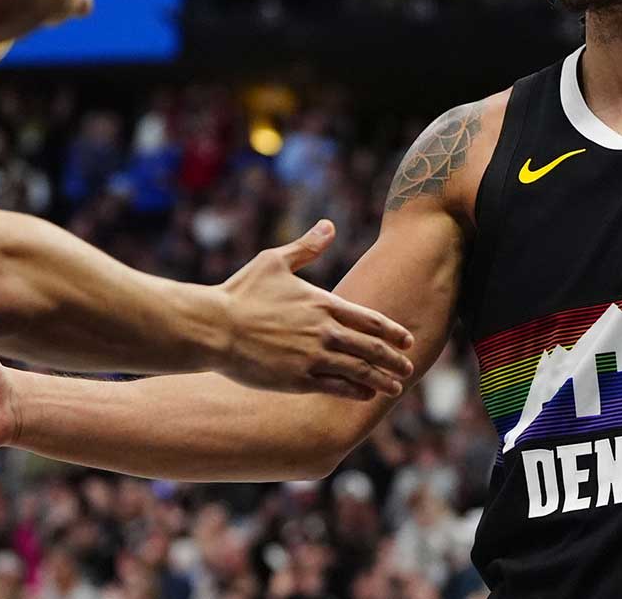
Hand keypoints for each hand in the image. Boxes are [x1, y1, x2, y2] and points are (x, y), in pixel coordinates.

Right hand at [215, 220, 414, 400]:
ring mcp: (312, 357)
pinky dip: (355, 391)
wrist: (213, 327)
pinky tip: (366, 395)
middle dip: (394, 359)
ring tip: (396, 387)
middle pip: (371, 348)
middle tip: (409, 367)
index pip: (369, 320)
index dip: (392, 331)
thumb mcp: (275, 261)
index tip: (408, 339)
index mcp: (322, 303)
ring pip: (359, 371)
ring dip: (381, 379)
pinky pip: (336, 388)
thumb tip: (330, 225)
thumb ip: (307, 246)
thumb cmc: (241, 292)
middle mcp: (324, 331)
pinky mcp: (297, 380)